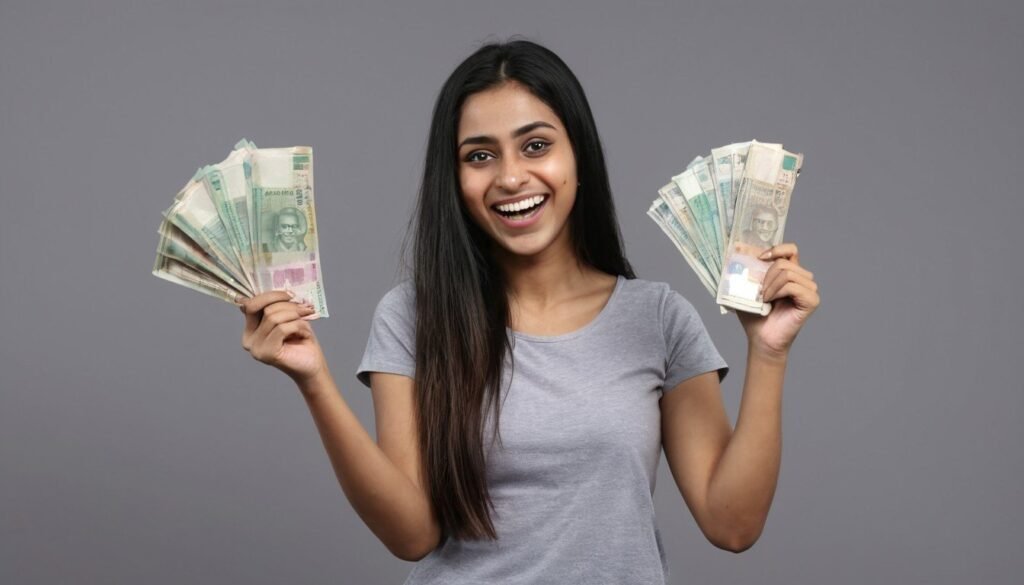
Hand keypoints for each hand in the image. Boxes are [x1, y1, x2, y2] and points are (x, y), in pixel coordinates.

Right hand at [240, 291, 325, 382]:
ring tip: (306, 322)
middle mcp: (248, 340)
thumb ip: (274, 306)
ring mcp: (256, 348)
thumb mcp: (288, 317)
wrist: (313, 365)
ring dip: (295, 316)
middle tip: (305, 307)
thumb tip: (265, 290)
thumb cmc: (301, 340)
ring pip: (274, 317)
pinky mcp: (267, 354)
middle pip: (264, 309)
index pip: (251, 304)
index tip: (291, 295)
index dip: (271, 296)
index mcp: (250, 329)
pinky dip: (297, 326)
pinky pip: (282, 328)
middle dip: (287, 305)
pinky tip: (304, 333)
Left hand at [736, 242, 819, 358]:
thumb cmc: (755, 315)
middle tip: (759, 293)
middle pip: (785, 262)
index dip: (776, 250)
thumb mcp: (747, 288)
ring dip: (770, 286)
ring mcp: (810, 290)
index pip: (791, 249)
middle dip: (766, 276)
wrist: (761, 338)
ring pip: (788, 273)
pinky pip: (793, 287)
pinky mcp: (812, 301)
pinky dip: (778, 293)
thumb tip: (737, 248)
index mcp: (790, 272)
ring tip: (764, 299)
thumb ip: (746, 269)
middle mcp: (803, 279)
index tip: (759, 259)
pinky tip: (771, 302)